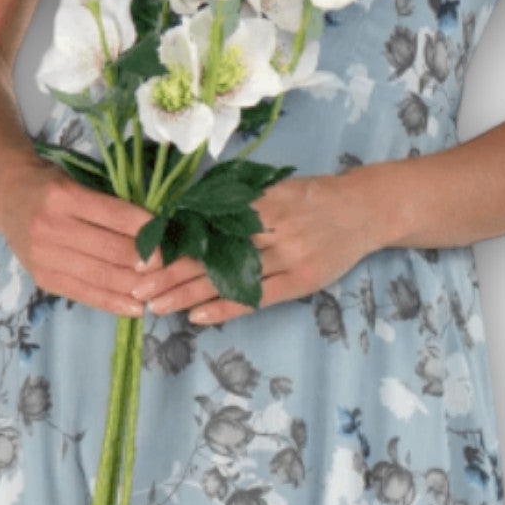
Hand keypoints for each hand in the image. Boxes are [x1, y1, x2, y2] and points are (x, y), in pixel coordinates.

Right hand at [0, 159, 183, 320]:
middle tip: (170, 268)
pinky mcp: (42, 278)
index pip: (114, 216)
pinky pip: (83, 294)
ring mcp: (43, 255)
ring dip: (134, 286)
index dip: (144, 231)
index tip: (167, 240)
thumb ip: (108, 206)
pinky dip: (112, 303)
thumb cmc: (52, 186)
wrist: (7, 198)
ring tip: (159, 292)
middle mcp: (50, 226)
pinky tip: (135, 307)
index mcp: (64, 196)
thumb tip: (153, 230)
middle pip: (110, 250)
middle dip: (144, 262)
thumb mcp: (78, 182)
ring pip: (99, 276)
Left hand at [129, 171, 379, 325]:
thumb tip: (186, 213)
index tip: (141, 254)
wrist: (366, 209)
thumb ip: (239, 201)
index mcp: (262, 201)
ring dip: (189, 294)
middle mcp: (274, 227)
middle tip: (137, 286)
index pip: (206, 224)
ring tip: (156, 306)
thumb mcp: (276, 188)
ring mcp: (289, 255)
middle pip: (212, 252)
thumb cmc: (314, 197)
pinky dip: (226, 307)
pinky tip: (198, 317)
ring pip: (230, 277)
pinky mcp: (301, 279)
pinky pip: (258, 297)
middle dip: (171, 272)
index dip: (173, 241)